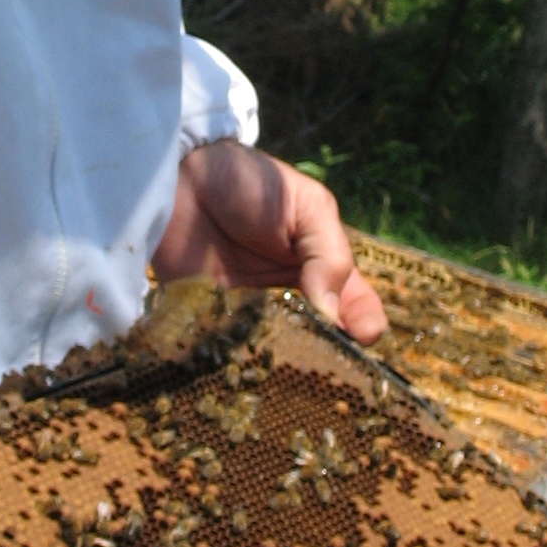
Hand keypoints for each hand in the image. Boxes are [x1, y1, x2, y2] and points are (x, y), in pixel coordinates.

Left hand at [154, 141, 386, 343]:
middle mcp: (291, 296)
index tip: (364, 335)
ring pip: (279, 354)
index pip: (356, 305)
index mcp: (322, 267)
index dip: (366, 324)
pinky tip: (245, 365)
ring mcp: (252, 313)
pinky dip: (239, 363)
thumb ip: (327, 254)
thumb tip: (332, 314)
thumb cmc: (251, 183)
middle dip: (327, 358)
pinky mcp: (213, 321)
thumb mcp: (305, 206)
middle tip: (325, 363)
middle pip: (320, 341)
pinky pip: (232, 351)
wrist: (180, 178)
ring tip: (288, 368)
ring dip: (285, 366)